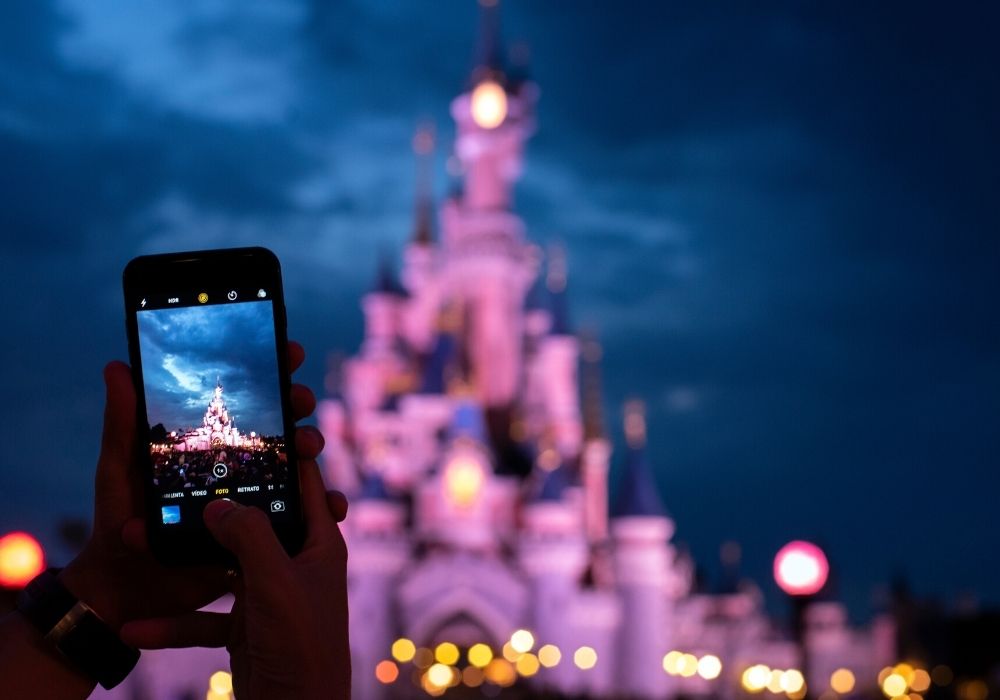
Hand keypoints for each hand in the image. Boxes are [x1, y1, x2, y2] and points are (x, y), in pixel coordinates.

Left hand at [59, 342, 325, 629]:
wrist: (125, 587)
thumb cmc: (118, 521)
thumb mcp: (119, 468)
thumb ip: (123, 422)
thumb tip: (116, 366)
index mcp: (209, 443)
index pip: (247, 399)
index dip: (274, 371)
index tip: (290, 351)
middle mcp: (237, 464)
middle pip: (280, 426)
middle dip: (298, 406)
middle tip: (299, 401)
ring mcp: (254, 497)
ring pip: (297, 467)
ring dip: (311, 451)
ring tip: (307, 449)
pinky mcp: (264, 533)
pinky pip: (302, 518)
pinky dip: (324, 510)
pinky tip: (335, 506)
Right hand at [120, 467, 350, 699]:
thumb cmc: (301, 646)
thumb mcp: (275, 583)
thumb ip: (249, 537)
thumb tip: (218, 504)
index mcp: (318, 545)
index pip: (305, 485)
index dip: (286, 454)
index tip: (257, 427)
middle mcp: (296, 565)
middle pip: (253, 523)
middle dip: (213, 511)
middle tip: (179, 484)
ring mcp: (270, 596)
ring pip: (220, 569)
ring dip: (182, 566)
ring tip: (141, 547)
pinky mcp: (247, 628)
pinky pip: (205, 618)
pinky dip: (175, 622)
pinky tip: (138, 625)